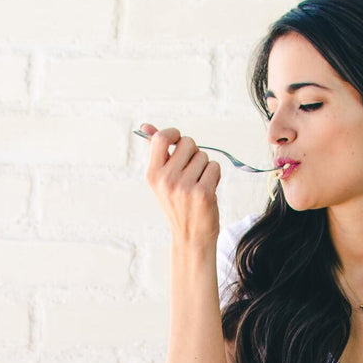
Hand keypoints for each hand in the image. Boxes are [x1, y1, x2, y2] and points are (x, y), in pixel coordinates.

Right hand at [141, 123, 221, 245]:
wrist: (191, 236)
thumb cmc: (178, 204)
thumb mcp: (162, 180)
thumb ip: (157, 152)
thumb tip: (147, 126)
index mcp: (152, 174)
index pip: (161, 138)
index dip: (174, 134)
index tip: (179, 142)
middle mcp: (166, 179)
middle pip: (188, 143)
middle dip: (194, 153)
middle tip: (191, 172)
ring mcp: (184, 187)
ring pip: (204, 156)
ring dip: (205, 167)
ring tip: (198, 184)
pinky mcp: (203, 193)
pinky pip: (214, 167)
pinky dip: (214, 176)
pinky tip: (208, 189)